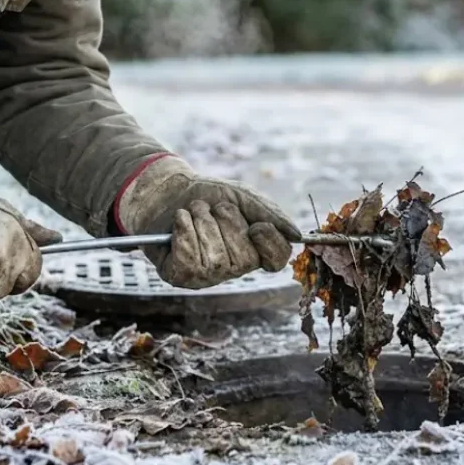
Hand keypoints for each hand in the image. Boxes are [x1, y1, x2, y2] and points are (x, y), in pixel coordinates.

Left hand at [115, 154, 299, 288]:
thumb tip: (297, 235)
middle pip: (244, 258)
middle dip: (226, 222)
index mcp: (254, 250)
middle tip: (212, 209)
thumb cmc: (207, 195)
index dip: (269, 245)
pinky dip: (184, 229)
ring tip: (194, 212)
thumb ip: (269, 214)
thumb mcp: (242, 197)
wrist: (166, 188)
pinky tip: (180, 220)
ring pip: (215, 259)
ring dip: (202, 222)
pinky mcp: (179, 276)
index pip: (277, 260)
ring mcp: (205, 276)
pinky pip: (189, 260)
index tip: (257, 226)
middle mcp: (232, 268)